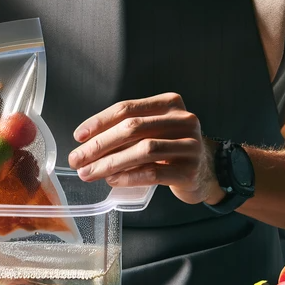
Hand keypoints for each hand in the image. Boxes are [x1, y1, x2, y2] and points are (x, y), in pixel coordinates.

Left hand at [67, 93, 225, 205]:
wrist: (207, 171)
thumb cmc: (171, 149)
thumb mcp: (153, 131)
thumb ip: (128, 132)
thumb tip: (87, 144)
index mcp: (169, 104)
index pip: (127, 108)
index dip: (99, 122)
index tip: (79, 136)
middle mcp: (183, 120)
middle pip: (132, 128)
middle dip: (99, 144)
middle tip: (77, 158)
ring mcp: (190, 145)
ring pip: (142, 150)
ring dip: (110, 163)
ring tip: (89, 172)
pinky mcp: (190, 170)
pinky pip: (153, 173)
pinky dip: (128, 177)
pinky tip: (112, 180)